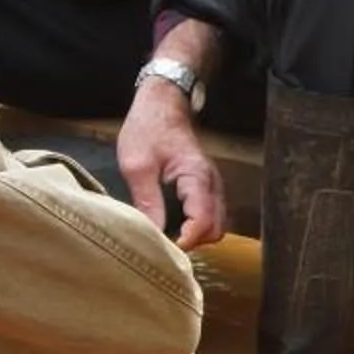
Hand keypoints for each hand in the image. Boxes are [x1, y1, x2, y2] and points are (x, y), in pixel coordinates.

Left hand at [117, 80, 227, 250]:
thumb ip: (147, 201)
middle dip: (192, 242)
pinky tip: (173, 226)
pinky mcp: (206, 186)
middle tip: (164, 246)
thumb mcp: (137, 165)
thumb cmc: (149, 128)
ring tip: (167, 238)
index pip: (203, 222)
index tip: (164, 249)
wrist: (163, 103)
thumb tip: (152, 235)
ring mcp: (212, 185)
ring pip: (216, 225)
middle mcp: (212, 183)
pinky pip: (210, 215)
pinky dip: (196, 226)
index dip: (186, 241)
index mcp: (197, 177)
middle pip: (215, 229)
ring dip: (195, 236)